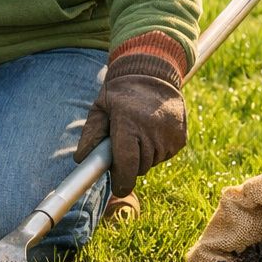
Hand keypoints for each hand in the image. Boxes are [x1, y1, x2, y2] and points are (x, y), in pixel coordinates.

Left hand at [75, 38, 187, 197]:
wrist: (152, 73)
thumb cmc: (121, 93)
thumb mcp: (101, 107)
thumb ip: (91, 133)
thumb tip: (80, 159)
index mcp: (129, 123)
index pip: (127, 163)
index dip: (122, 180)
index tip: (118, 188)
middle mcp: (152, 130)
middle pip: (140, 167)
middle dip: (129, 165)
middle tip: (123, 148)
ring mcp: (169, 135)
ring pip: (153, 162)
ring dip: (143, 157)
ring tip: (138, 135)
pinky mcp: (180, 138)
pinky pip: (165, 155)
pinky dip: (157, 150)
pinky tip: (152, 133)